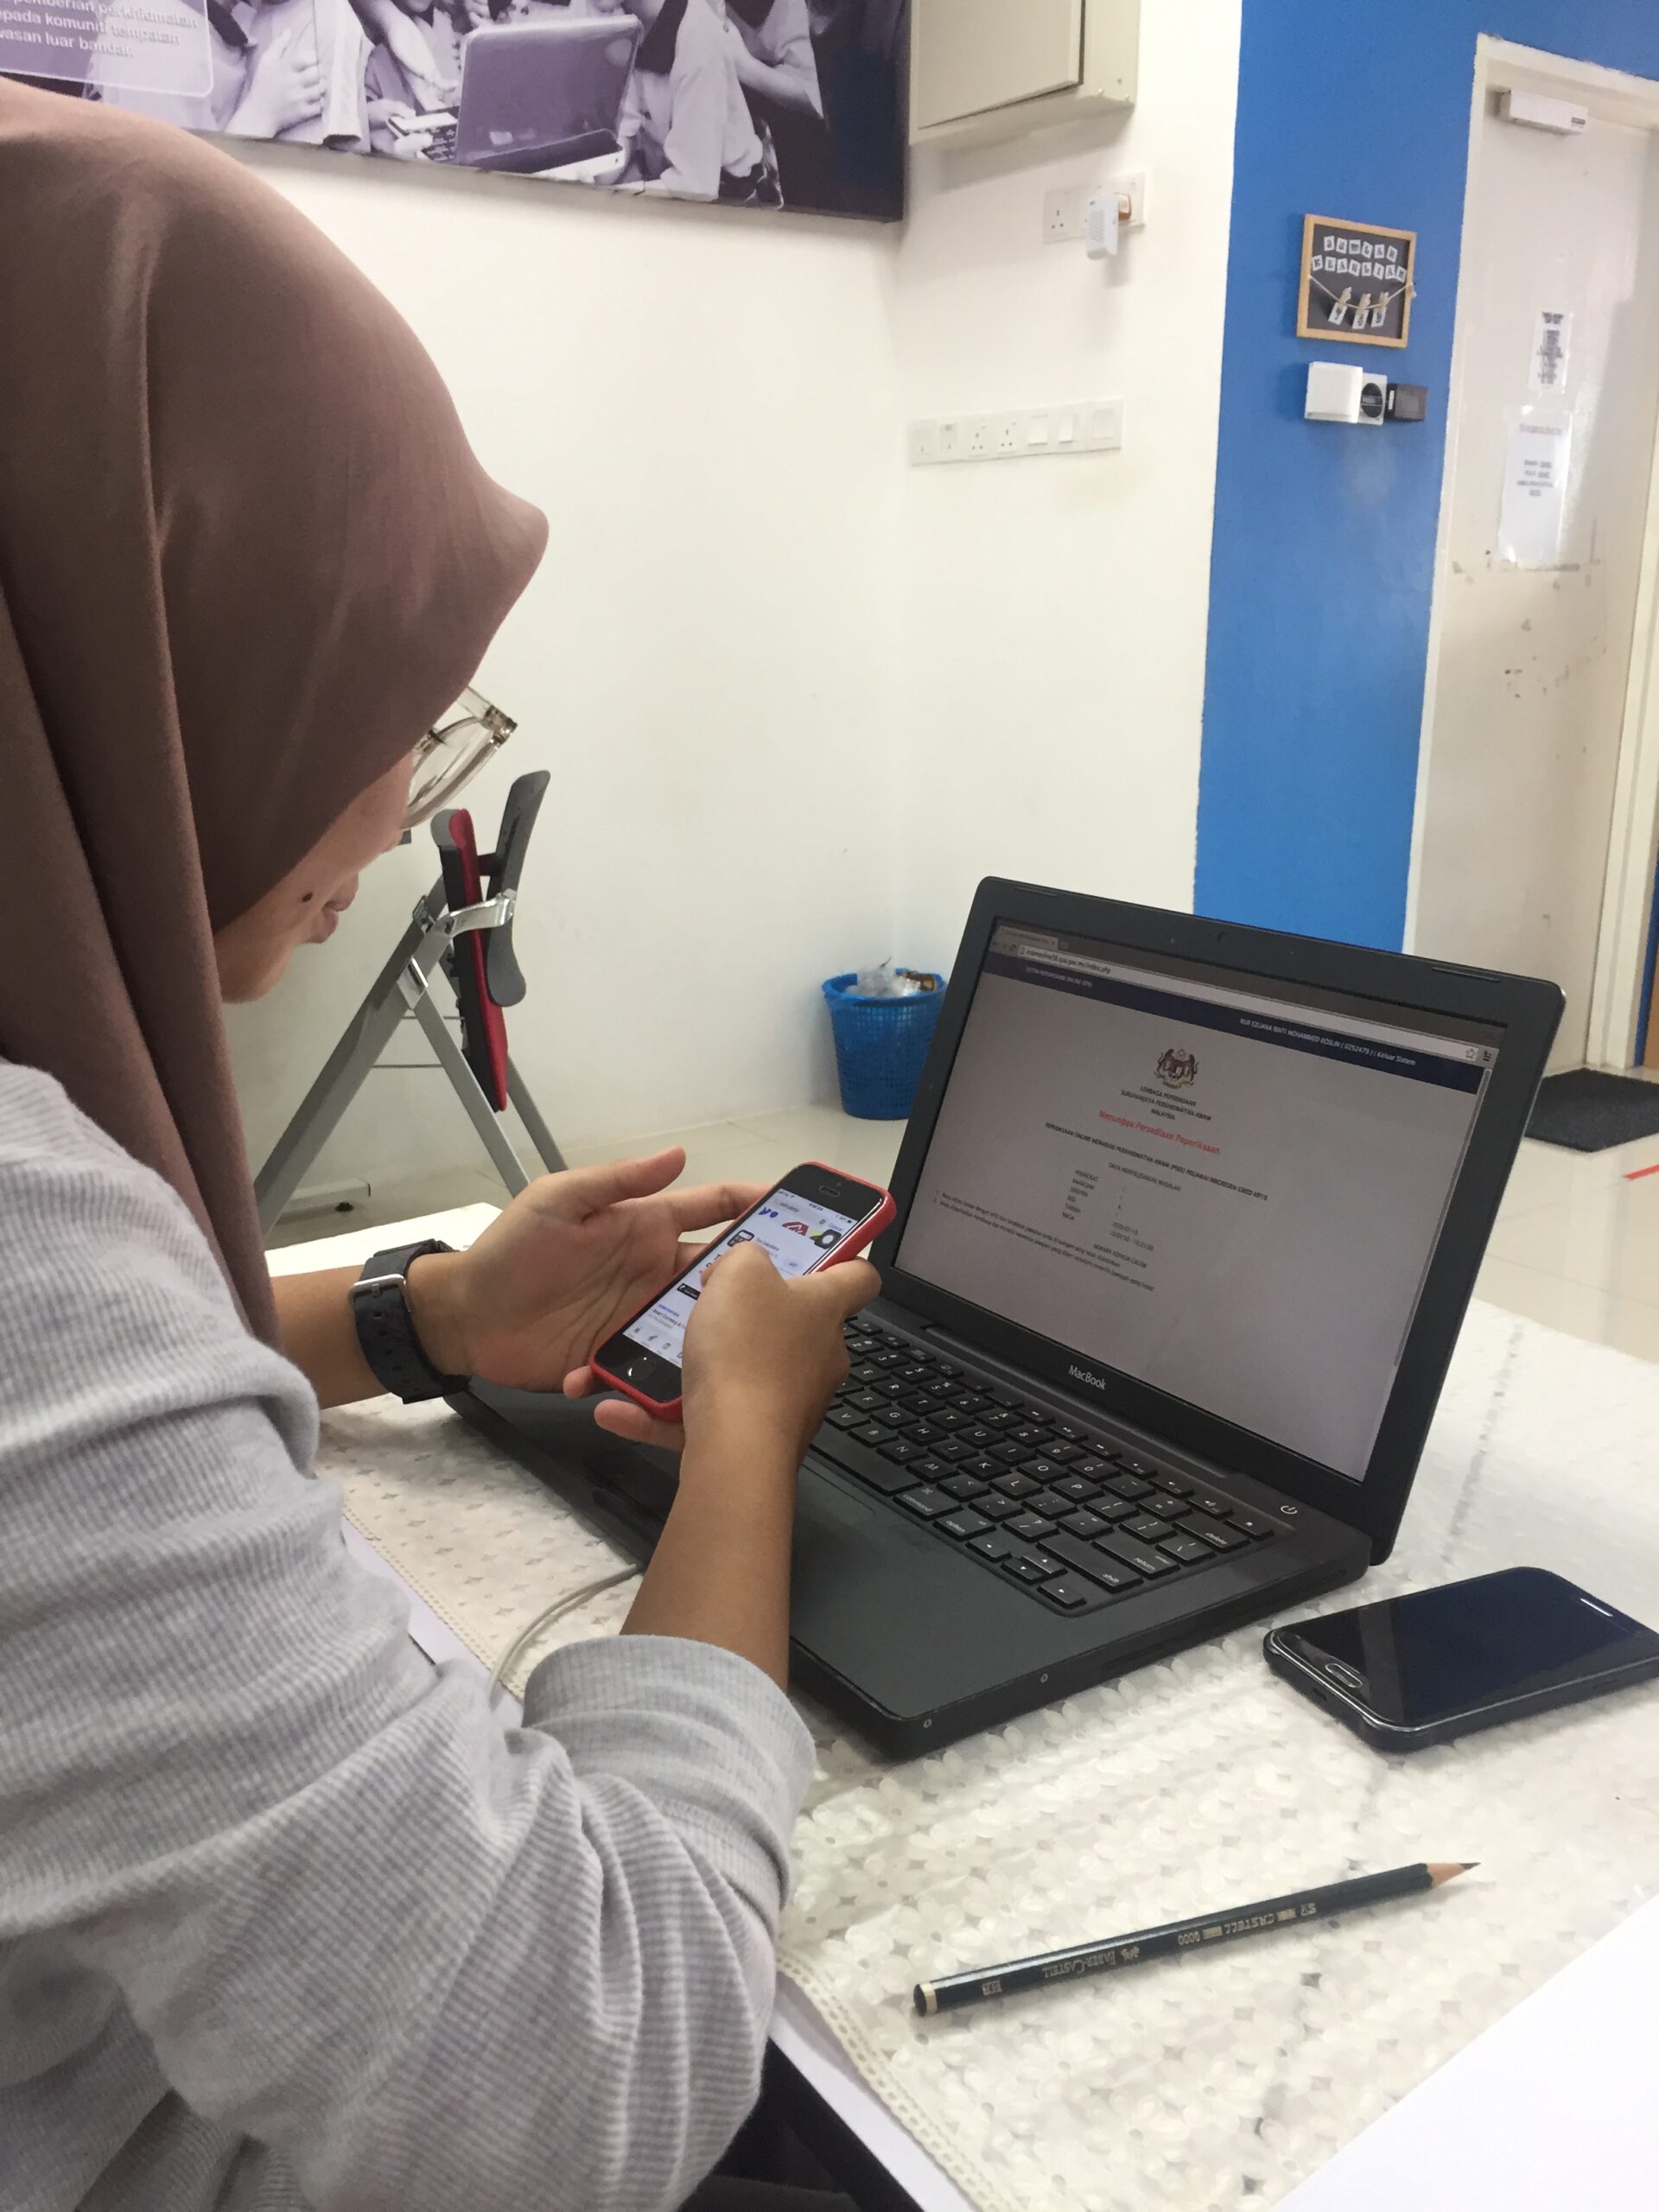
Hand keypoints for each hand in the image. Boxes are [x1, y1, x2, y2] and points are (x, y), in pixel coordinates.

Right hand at [228, 21, 323, 135]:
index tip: (316, 59)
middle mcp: (293, 83)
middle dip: (322, 72)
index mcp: (284, 68)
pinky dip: (323, 102)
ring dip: (324, 86)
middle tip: (323, 72)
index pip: (305, 58)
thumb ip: (278, 45)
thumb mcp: (266, 61)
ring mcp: (299, 99)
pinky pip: (320, 106)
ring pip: (320, 89)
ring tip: (323, 84)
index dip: (314, 57)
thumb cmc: (262, 84)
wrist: (259, 113)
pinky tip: (321, 98)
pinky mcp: (302, 113)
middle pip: (316, 74)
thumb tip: (288, 31)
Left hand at [407, 1151, 765, 1393]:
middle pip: (720, 1277)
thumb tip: (679, 1154)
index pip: (713, 1210)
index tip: (804, 1208)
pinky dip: (660, 1377)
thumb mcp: (560, 1201)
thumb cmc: (512, 1249)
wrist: (467, 1315)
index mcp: (646, 1228)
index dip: (756, 1204)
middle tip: (798, 1294)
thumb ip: (619, 1181)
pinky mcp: (621, 1358)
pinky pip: (655, 1370)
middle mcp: (652, 1273)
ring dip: (716, 1337)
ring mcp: (640, 1318)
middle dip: (758, 1282)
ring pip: (699, 1327)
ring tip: (739, 1350)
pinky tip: (664, 1384)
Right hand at [566, 1239, 877, 1457]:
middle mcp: (820, 1357)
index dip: (841, 1257)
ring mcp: (794, 1403)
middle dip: (755, 1315)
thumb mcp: (739, 1271)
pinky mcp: (761, 1442)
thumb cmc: (746, 1348)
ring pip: (747, 1374)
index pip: (858, 1276)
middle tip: (710, 1300)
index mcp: (825, 1309)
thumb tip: (745, 1267)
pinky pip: (711, 1417)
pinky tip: (621, 1408)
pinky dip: (668, 1413)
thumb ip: (744, 1255)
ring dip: (705, 1363)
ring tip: (658, 1353)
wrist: (736, 1448)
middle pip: (796, 1326)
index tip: (814, 1251)